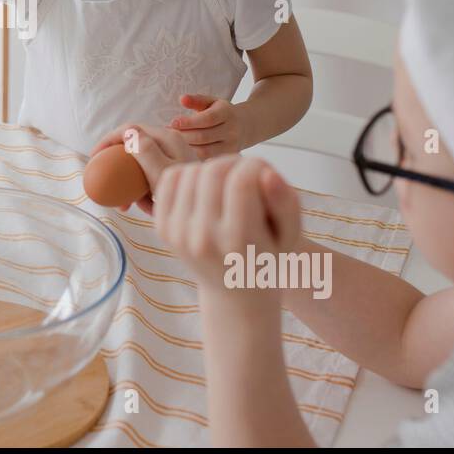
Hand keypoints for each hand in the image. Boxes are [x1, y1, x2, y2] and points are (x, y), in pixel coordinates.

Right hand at [88, 123, 194, 213]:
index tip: (94, 158)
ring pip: (142, 167)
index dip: (108, 140)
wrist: (210, 210)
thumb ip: (144, 149)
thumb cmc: (186, 190)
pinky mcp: (174, 172)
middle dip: (119, 169)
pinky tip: (150, 208)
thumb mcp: (160, 171)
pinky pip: (152, 178)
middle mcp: (170, 144)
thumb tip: (127, 131)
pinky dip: (146, 193)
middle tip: (108, 188)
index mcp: (166, 137)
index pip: (130, 129)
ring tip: (130, 206)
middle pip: (134, 149)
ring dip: (132, 186)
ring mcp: (173, 158)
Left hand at [153, 156, 302, 309]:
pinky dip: (188, 174)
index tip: (264, 173)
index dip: (256, 166)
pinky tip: (205, 189)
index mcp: (238, 242)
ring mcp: (178, 234)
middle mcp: (203, 239)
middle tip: (246, 174)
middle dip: (234, 162)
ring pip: (191, 171)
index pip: (241, 182)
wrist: (234, 291)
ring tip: (227, 184)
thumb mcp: (290, 235)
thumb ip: (286, 203)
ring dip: (212, 168)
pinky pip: (170, 178)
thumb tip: (267, 173)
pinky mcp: (162, 228)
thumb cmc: (266, 257)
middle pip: (213, 172)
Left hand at [170, 94, 247, 158]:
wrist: (245, 126)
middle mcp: (232, 131)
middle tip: (166, 135)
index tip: (172, 123)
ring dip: (185, 148)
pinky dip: (192, 157)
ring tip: (172, 144)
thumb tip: (182, 99)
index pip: (207, 119)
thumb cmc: (220, 112)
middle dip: (183, 136)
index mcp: (227, 113)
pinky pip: (207, 160)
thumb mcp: (211, 102)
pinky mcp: (227, 158)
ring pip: (204, 151)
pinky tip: (181, 153)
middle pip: (203, 137)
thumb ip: (196, 100)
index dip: (189, 122)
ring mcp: (231, 146)